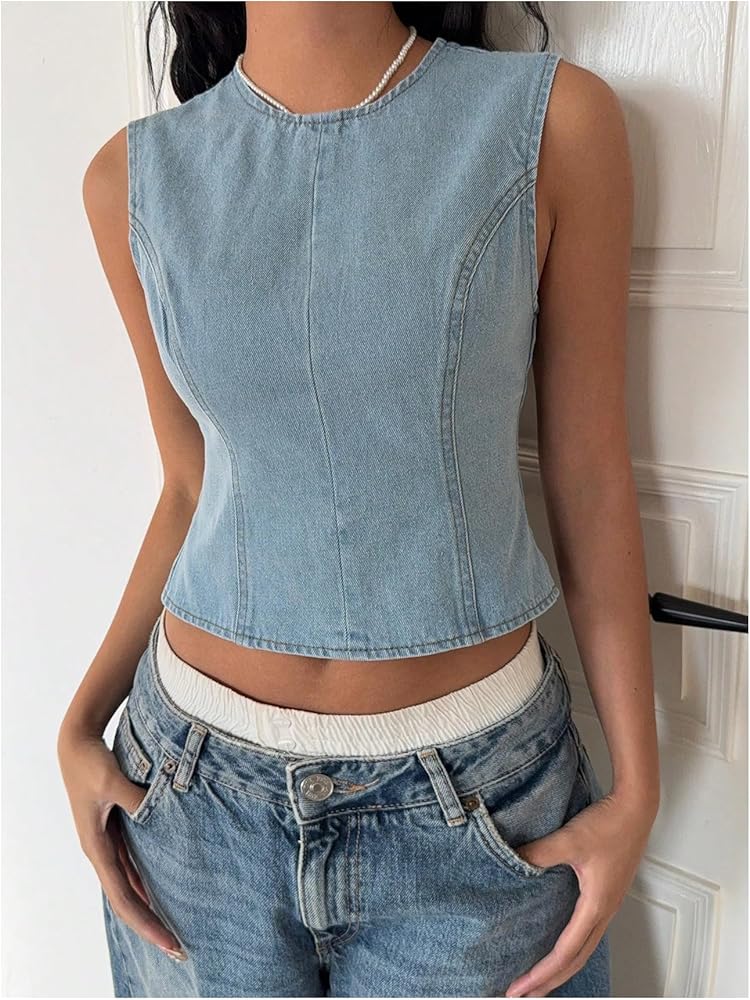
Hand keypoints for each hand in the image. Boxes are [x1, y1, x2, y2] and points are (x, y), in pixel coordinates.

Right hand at [56, 723, 186, 960]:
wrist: (78, 743)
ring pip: (132, 886)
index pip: (125, 898)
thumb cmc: (92, 762)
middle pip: (129, 901)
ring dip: (151, 906)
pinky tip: (166, 891)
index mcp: (96, 847)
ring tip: (176, 927)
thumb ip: (136, 798)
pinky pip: (135, 865)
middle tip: (181, 948)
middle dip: (152, 925)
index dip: (147, 922)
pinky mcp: (117, 830)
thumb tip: (159, 814)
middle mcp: (102, 851)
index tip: (169, 941)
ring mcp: (109, 842)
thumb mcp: (112, 779)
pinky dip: (149, 882)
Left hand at [504, 790, 656, 996]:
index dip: (541, 974)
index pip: (565, 952)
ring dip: (561, 966)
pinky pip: (587, 930)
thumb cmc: (609, 824)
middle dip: (549, 981)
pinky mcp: (607, 892)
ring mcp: (608, 903)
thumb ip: (538, 853)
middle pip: (576, 960)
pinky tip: (558, 941)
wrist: (635, 807)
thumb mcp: (569, 839)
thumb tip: (511, 861)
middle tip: (521, 994)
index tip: (519, 989)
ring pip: (583, 948)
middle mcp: (604, 911)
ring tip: (538, 977)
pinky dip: (570, 946)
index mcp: (596, 906)